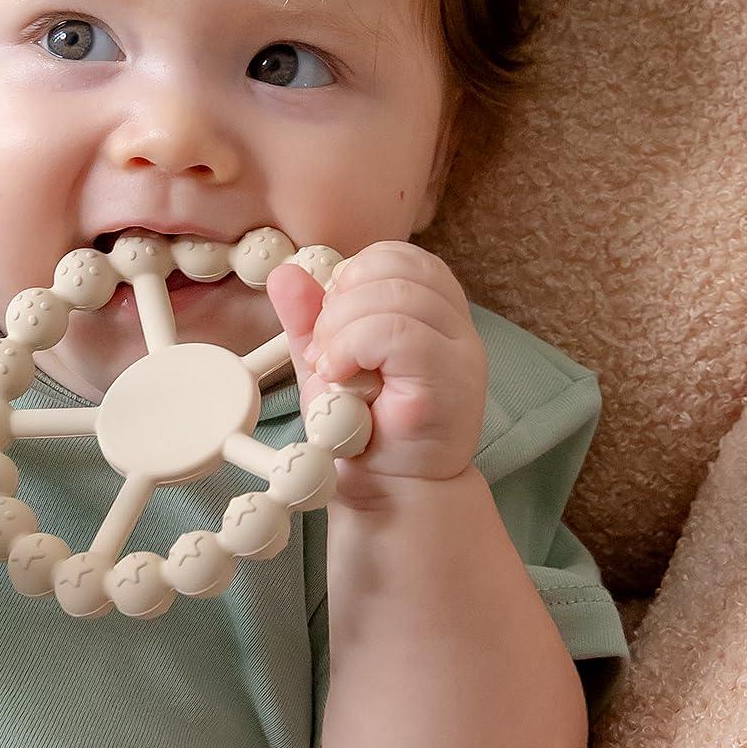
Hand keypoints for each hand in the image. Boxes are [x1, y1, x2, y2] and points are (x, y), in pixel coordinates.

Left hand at [265, 241, 486, 506]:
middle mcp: (458, 326)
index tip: (329, 321)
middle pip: (393, 268)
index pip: (397, 256)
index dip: (352, 275)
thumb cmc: (362, 427)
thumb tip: (286, 271)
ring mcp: (461, 353)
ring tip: (333, 370)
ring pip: (392, 296)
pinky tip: (343, 378)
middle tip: (326, 352)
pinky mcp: (451, 382)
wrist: (386, 491)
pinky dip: (352, 347)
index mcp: (434, 311)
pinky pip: (396, 332)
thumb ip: (308, 317)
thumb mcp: (327, 360)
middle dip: (339, 302)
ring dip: (341, 329)